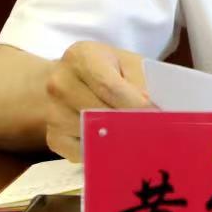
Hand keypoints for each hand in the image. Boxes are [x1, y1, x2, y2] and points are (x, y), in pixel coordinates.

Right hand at [44, 41, 150, 160]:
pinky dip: (103, 152)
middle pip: (101, 113)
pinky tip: (115, 143)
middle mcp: (60, 84)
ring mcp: (53, 113)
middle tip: (155, 133)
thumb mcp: (127, 62)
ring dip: (118, 140)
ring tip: (138, 138)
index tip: (157, 118)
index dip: (135, 105)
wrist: (67, 78)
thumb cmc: (106, 68)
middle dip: (130, 125)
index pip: (110, 87)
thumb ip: (141, 82)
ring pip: (92, 136)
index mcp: (81, 57)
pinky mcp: (53, 138)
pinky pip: (83, 153)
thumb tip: (156, 110)